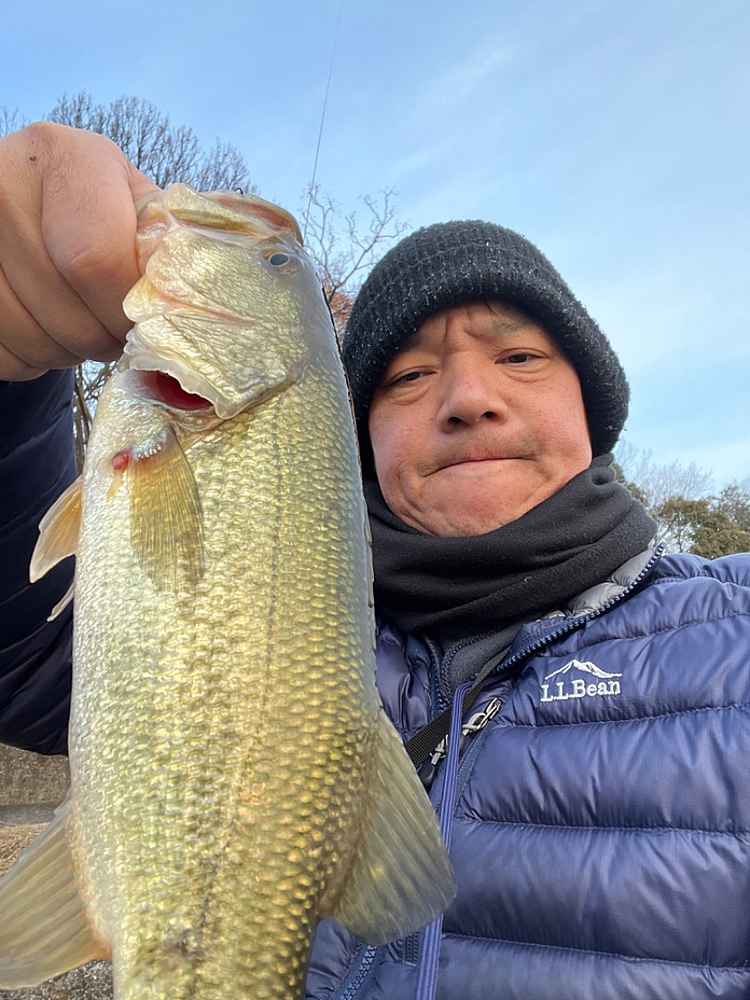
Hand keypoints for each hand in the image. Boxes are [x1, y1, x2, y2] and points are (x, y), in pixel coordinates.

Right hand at [0, 122, 157, 380]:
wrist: (31, 205)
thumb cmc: (102, 210)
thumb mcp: (135, 206)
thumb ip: (165, 243)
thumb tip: (193, 307)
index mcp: (64, 156)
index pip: (96, 260)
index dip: (126, 310)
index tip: (145, 323)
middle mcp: (3, 183)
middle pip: (67, 311)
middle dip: (106, 340)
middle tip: (119, 335)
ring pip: (34, 339)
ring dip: (70, 353)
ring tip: (84, 328)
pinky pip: (6, 353)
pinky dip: (34, 359)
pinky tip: (48, 328)